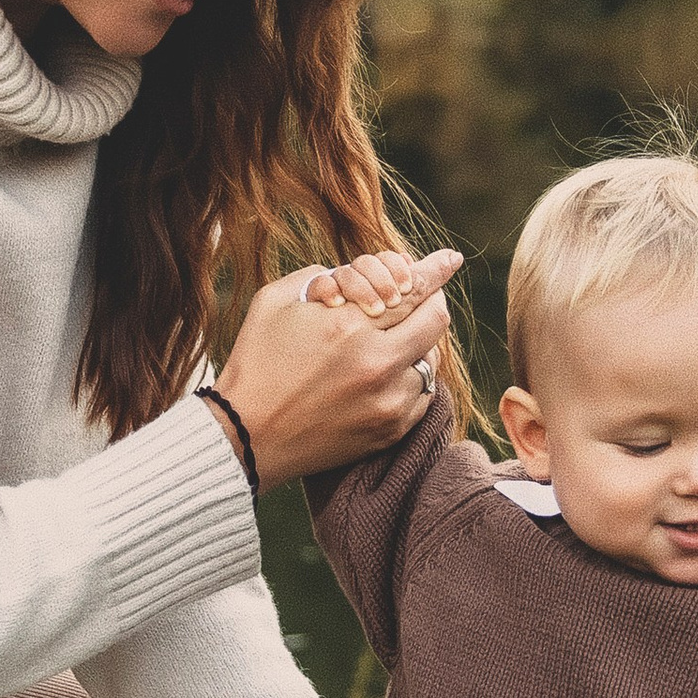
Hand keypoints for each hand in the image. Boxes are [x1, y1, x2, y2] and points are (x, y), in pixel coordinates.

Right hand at [209, 248, 462, 492]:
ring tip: (390, 342)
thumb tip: (354, 273)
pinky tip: (385, 374)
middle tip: (419, 298)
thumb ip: (319, 276)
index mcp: (347, 325)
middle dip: (430, 302)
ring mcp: (387, 401)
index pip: (413, 288)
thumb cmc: (255, 363)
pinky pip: (423, 395)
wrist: (246, 436)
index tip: (451, 260)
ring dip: (417, 344)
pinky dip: (410, 379)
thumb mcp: (275, 302)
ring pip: (432, 359)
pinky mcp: (390, 429)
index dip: (436, 270)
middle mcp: (375, 363)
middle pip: (435, 320)